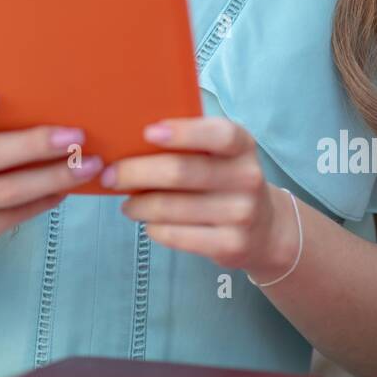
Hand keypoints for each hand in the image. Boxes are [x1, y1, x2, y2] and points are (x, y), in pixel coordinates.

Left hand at [104, 116, 298, 281]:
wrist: (266, 228)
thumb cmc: (225, 179)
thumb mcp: (220, 154)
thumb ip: (189, 143)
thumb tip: (130, 138)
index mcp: (242, 146)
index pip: (219, 134)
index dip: (184, 133)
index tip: (148, 132)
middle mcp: (247, 177)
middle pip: (181, 172)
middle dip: (136, 172)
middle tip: (110, 175)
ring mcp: (242, 213)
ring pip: (172, 207)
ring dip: (139, 204)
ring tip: (126, 203)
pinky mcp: (231, 244)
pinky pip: (177, 235)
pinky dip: (154, 228)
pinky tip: (148, 222)